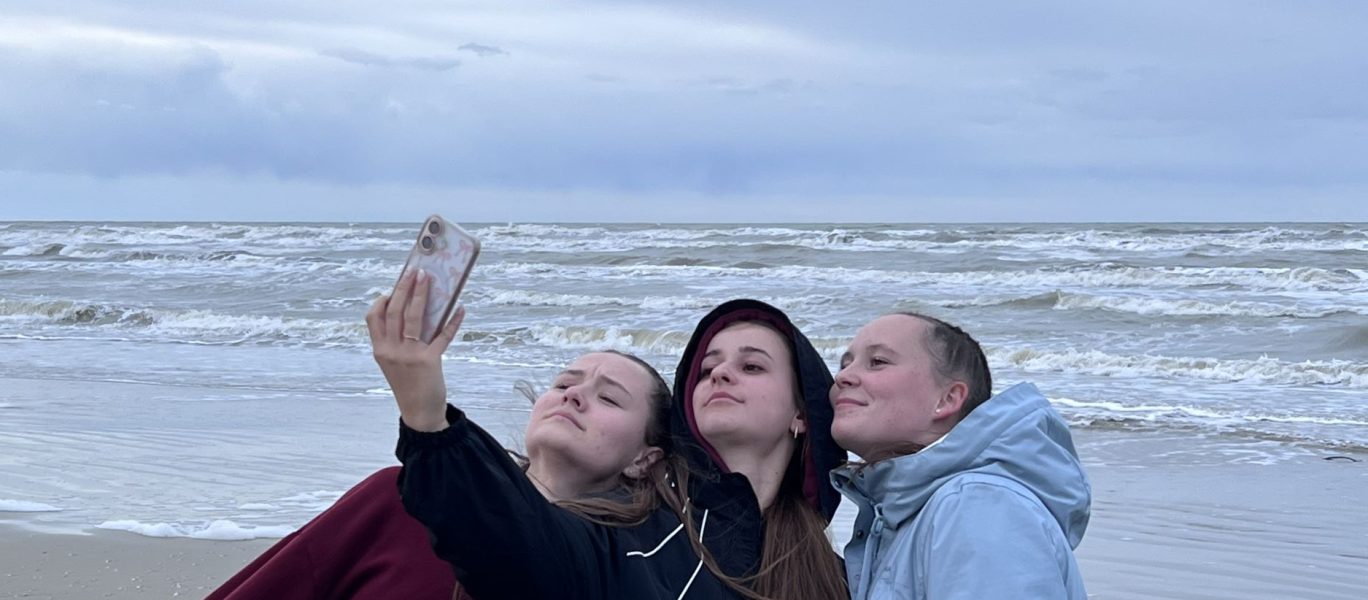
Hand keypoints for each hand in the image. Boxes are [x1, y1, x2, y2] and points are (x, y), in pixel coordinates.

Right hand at [366, 268, 464, 431]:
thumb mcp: (393, 361)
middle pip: (394, 311)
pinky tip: (459, 309)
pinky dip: (452, 320)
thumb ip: (396, 339)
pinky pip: (442, 335)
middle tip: (415, 272)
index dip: (383, 298)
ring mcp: (409, 355)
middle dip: (404, 288)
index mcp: (380, 349)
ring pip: (413, 317)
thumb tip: (414, 308)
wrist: (420, 412)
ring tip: (428, 279)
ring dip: (421, 295)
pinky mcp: (429, 360)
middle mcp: (391, 350)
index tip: (395, 285)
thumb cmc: (408, 383)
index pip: (374, 316)